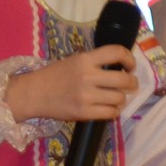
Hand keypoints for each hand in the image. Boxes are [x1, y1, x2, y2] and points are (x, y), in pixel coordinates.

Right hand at [6, 44, 133, 121]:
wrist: (32, 93)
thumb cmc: (54, 76)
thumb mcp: (75, 61)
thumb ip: (96, 62)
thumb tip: (122, 67)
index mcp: (85, 59)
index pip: (116, 52)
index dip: (129, 59)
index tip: (130, 66)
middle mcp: (87, 76)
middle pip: (124, 80)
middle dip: (132, 82)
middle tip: (129, 84)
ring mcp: (86, 96)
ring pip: (120, 98)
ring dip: (120, 98)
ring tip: (114, 97)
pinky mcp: (84, 113)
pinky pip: (111, 113)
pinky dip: (113, 111)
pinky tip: (108, 108)